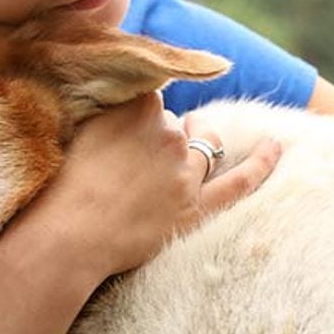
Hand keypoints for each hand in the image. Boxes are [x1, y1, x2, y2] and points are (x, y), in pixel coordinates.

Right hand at [11, 96, 281, 283]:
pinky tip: (276, 148)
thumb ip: (100, 109)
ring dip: (198, 144)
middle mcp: (168, 130)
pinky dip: (262, 164)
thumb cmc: (57, 187)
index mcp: (137, 104)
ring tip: (186, 149)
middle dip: (160, 136)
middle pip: (175, 123)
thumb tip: (113, 98)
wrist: (65, 237)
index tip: (124, 130)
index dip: (137, 115)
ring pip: (203, 145)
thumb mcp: (73, 129)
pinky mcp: (196, 207)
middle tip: (130, 162)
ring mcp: (185, 169)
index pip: (150, 96)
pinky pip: (240, 181)